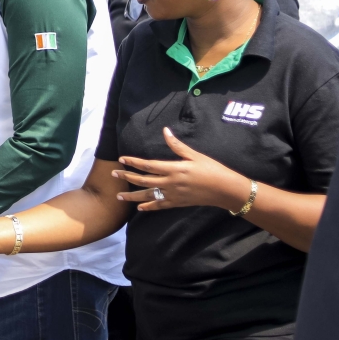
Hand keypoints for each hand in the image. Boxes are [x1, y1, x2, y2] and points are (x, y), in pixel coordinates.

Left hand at [113, 127, 250, 211]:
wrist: (225, 190)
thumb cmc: (212, 169)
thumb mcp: (195, 155)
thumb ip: (177, 145)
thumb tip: (165, 131)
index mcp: (174, 169)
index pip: (148, 165)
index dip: (133, 162)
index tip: (122, 159)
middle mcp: (170, 183)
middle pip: (143, 180)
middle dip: (127, 177)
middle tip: (113, 174)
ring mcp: (173, 195)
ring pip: (148, 195)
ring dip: (132, 196)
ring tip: (118, 195)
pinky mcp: (178, 203)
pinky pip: (160, 205)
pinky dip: (149, 206)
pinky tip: (139, 207)